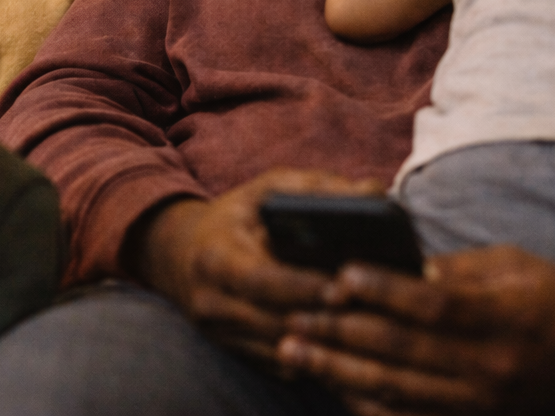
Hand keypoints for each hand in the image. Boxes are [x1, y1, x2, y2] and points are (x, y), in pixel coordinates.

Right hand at [132, 169, 383, 363]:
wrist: (181, 254)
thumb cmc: (236, 217)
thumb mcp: (266, 190)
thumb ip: (316, 188)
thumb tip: (373, 193)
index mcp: (215, 258)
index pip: (260, 280)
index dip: (303, 286)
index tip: (344, 286)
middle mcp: (210, 302)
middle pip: (275, 322)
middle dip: (322, 318)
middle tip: (368, 311)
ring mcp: (220, 335)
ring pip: (281, 351)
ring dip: (322, 343)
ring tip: (365, 328)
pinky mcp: (235, 353)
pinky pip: (280, 366)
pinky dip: (313, 357)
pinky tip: (345, 343)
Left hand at [276, 246, 554, 414]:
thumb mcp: (516, 264)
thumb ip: (458, 269)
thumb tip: (400, 268)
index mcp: (505, 318)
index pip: (434, 305)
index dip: (383, 290)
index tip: (339, 274)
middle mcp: (493, 367)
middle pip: (403, 351)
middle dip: (341, 332)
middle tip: (292, 315)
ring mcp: (483, 403)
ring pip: (396, 389)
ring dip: (339, 369)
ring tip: (293, 350)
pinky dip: (369, 404)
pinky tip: (332, 385)